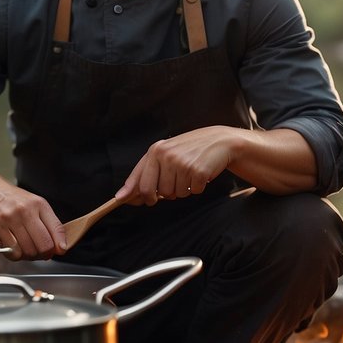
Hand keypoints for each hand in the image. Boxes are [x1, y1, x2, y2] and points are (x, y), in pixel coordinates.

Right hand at [0, 185, 63, 259]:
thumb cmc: (11, 199)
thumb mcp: (34, 204)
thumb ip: (48, 223)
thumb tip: (59, 246)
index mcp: (38, 204)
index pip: (57, 229)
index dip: (60, 245)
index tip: (58, 251)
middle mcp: (24, 211)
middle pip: (43, 245)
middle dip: (44, 254)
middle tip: (40, 253)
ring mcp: (8, 219)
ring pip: (27, 251)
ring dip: (29, 256)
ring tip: (25, 249)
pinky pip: (11, 252)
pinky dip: (15, 255)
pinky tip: (13, 247)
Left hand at [116, 126, 237, 205]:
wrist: (219, 140)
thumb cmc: (189, 149)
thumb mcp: (165, 154)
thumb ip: (144, 174)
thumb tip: (123, 196)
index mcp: (155, 151)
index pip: (140, 181)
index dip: (135, 195)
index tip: (129, 201)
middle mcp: (167, 156)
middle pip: (156, 193)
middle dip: (162, 195)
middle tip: (173, 185)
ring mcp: (183, 164)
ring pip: (175, 194)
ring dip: (183, 189)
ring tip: (189, 173)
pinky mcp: (198, 171)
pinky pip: (193, 192)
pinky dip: (197, 187)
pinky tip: (200, 173)